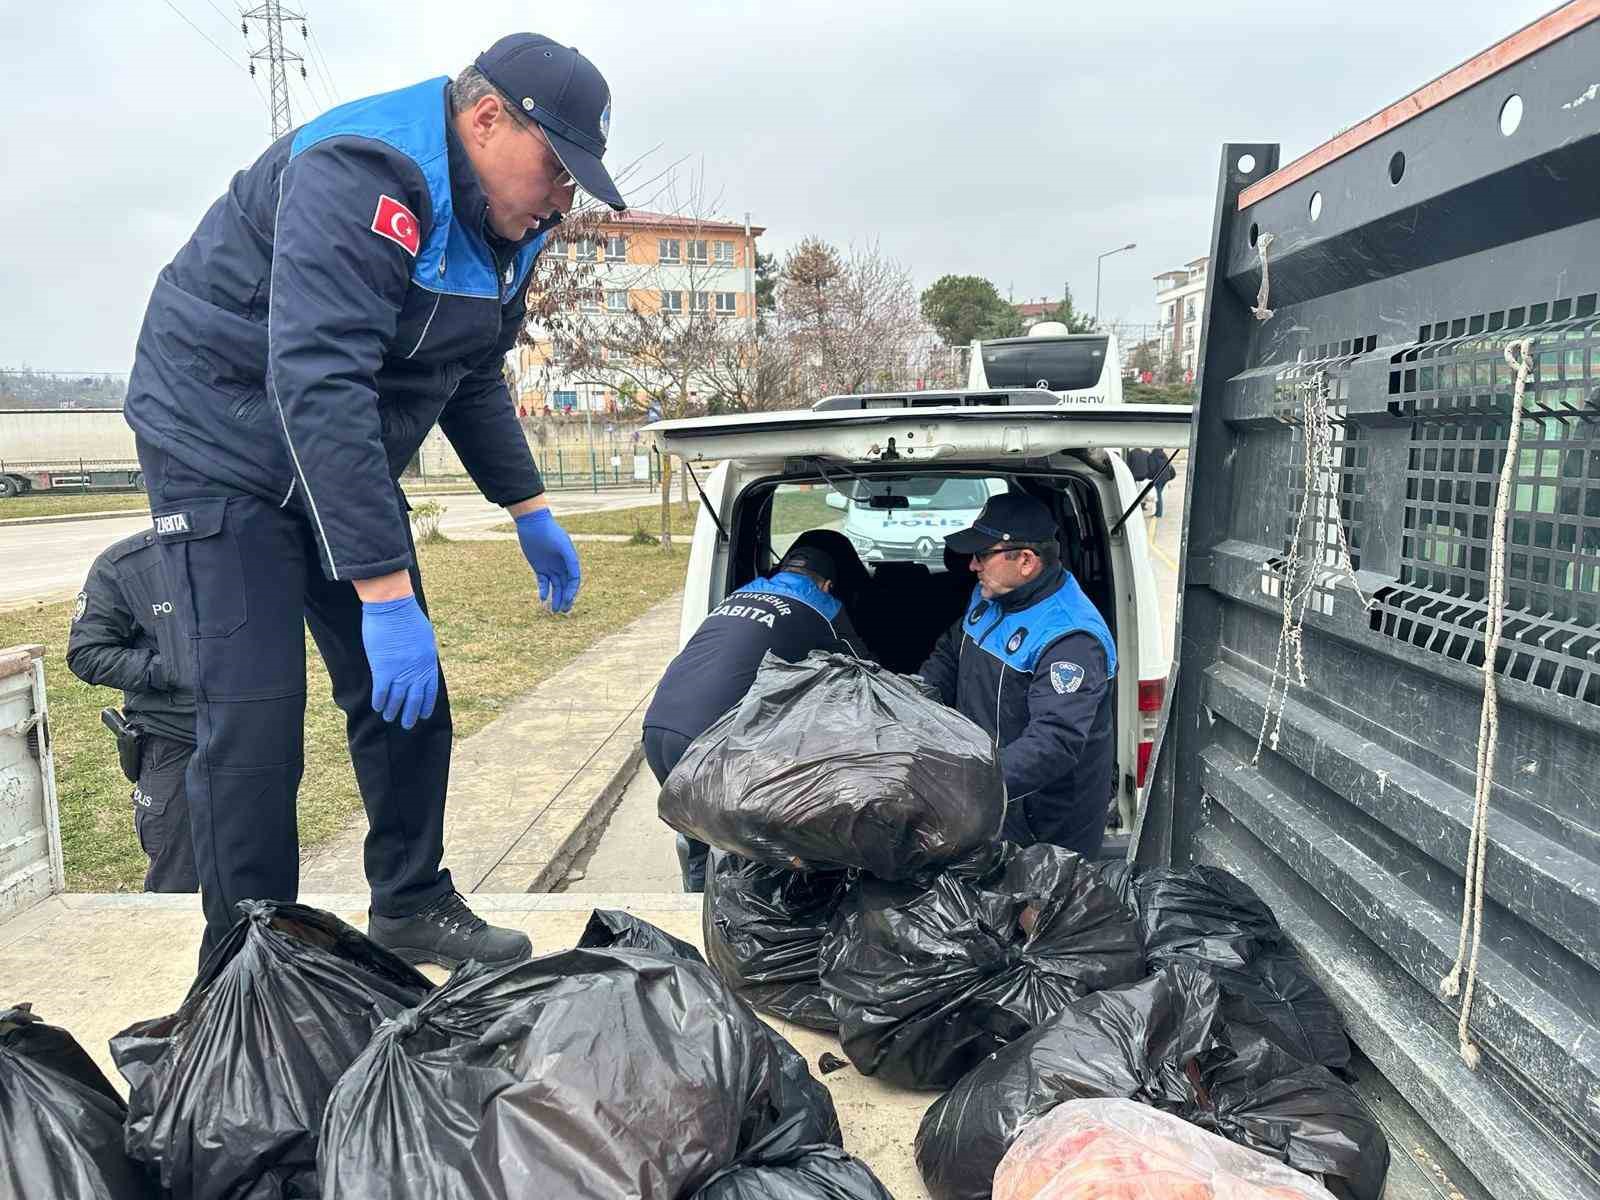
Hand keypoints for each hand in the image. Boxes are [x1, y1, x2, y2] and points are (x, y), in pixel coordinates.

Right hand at [361, 596, 438, 728]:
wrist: (393, 606)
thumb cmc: (408, 617)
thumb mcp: (424, 637)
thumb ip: (423, 655)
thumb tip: (420, 665)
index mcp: (428, 662)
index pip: (429, 690)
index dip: (425, 704)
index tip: (423, 715)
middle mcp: (417, 670)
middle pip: (415, 698)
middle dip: (411, 713)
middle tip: (408, 725)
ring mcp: (400, 671)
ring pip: (398, 698)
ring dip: (394, 710)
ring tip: (390, 719)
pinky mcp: (383, 669)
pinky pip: (382, 691)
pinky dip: (380, 701)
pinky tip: (378, 708)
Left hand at [514, 508, 580, 612]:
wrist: (533, 524)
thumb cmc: (550, 532)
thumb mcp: (562, 545)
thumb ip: (570, 560)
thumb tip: (576, 577)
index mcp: (570, 560)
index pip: (574, 580)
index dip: (572, 591)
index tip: (568, 600)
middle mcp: (562, 565)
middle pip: (565, 586)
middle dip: (566, 599)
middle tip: (564, 611)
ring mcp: (551, 567)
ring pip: (555, 587)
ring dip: (556, 598)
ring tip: (554, 610)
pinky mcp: (539, 568)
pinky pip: (543, 582)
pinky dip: (544, 590)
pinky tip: (543, 598)